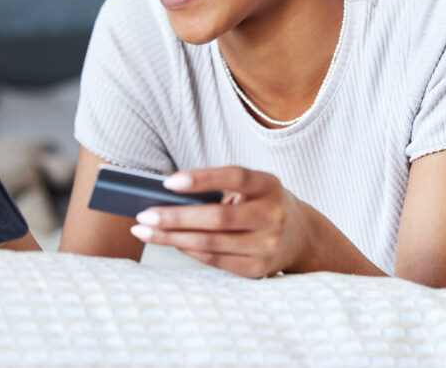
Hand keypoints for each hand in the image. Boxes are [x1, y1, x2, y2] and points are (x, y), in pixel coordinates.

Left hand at [129, 166, 311, 277]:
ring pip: (211, 244)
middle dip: (175, 217)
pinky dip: (188, 251)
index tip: (168, 182)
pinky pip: (215, 261)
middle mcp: (273, 215)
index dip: (202, 178)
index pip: (235, 176)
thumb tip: (166, 199)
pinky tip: (170, 243)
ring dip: (172, 238)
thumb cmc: (262, 204)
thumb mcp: (252, 188)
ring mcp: (268, 245)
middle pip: (217, 218)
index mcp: (269, 185)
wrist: (302, 237)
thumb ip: (220, 190)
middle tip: (143, 215)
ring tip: (144, 231)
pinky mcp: (259, 269)